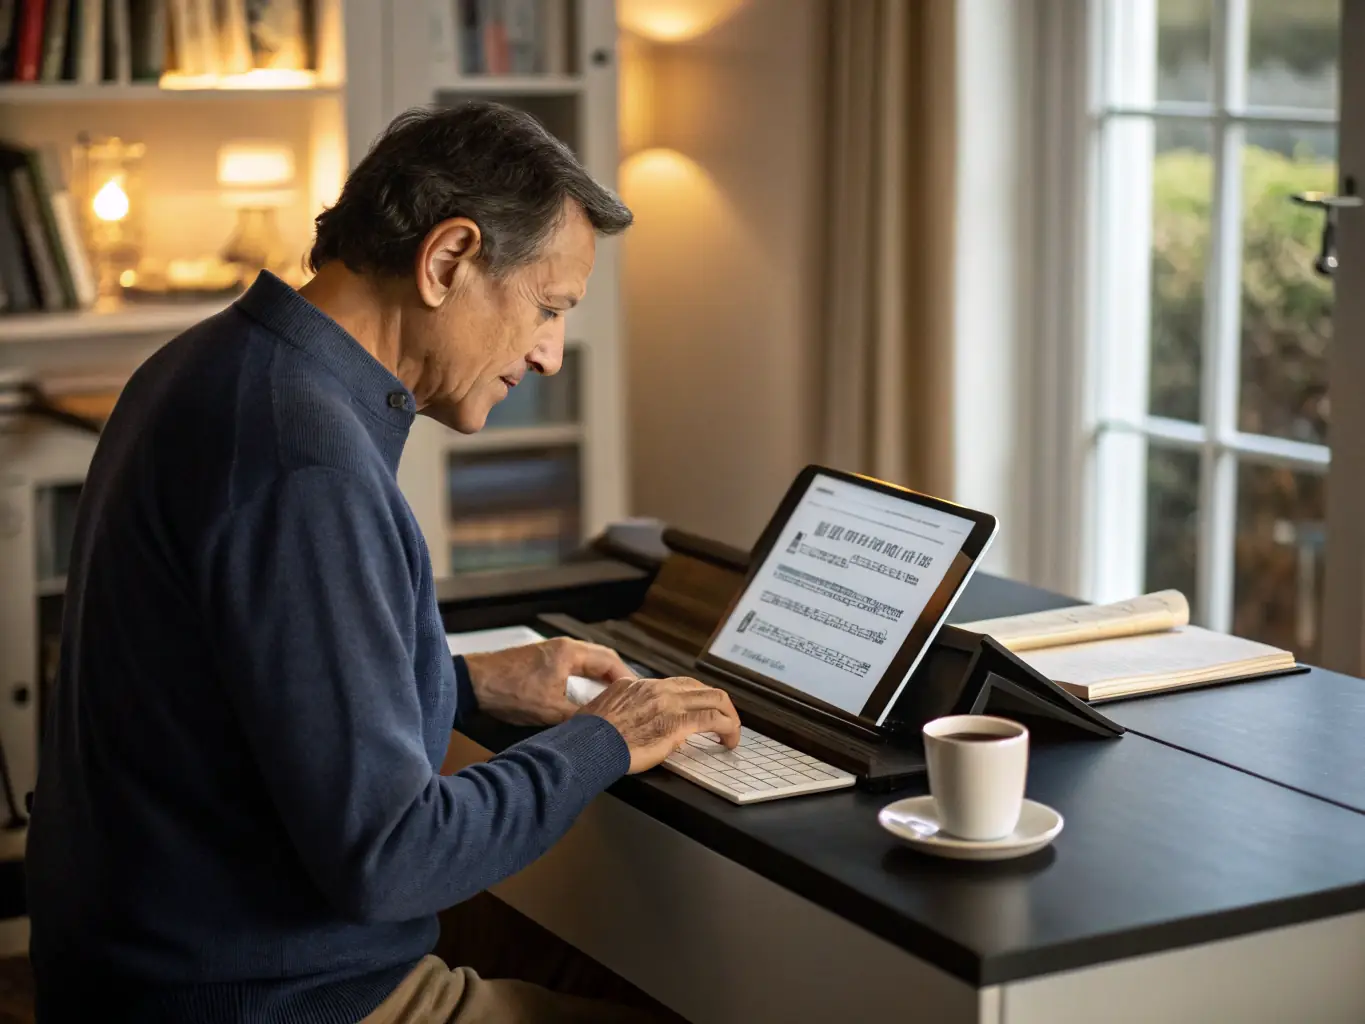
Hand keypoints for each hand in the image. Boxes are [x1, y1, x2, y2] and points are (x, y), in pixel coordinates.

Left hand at [463, 639, 632, 726]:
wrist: (473, 683)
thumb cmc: (508, 692)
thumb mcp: (549, 710)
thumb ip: (578, 716)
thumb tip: (600, 727)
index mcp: (569, 653)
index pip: (610, 662)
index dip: (627, 679)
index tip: (639, 694)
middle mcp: (563, 647)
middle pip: (602, 658)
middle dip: (618, 677)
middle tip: (631, 696)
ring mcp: (551, 652)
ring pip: (587, 661)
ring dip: (601, 677)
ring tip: (614, 696)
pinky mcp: (541, 660)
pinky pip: (573, 665)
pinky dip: (585, 677)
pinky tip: (586, 694)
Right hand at [577, 676, 740, 773]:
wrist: (587, 745)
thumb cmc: (589, 737)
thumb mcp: (604, 712)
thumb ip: (624, 712)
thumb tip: (637, 725)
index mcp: (637, 686)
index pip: (674, 685)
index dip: (691, 698)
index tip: (696, 710)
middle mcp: (656, 689)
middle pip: (698, 686)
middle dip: (716, 702)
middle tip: (722, 718)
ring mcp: (668, 704)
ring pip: (714, 697)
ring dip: (729, 715)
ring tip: (731, 731)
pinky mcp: (677, 723)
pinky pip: (714, 719)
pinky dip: (728, 728)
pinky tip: (729, 740)